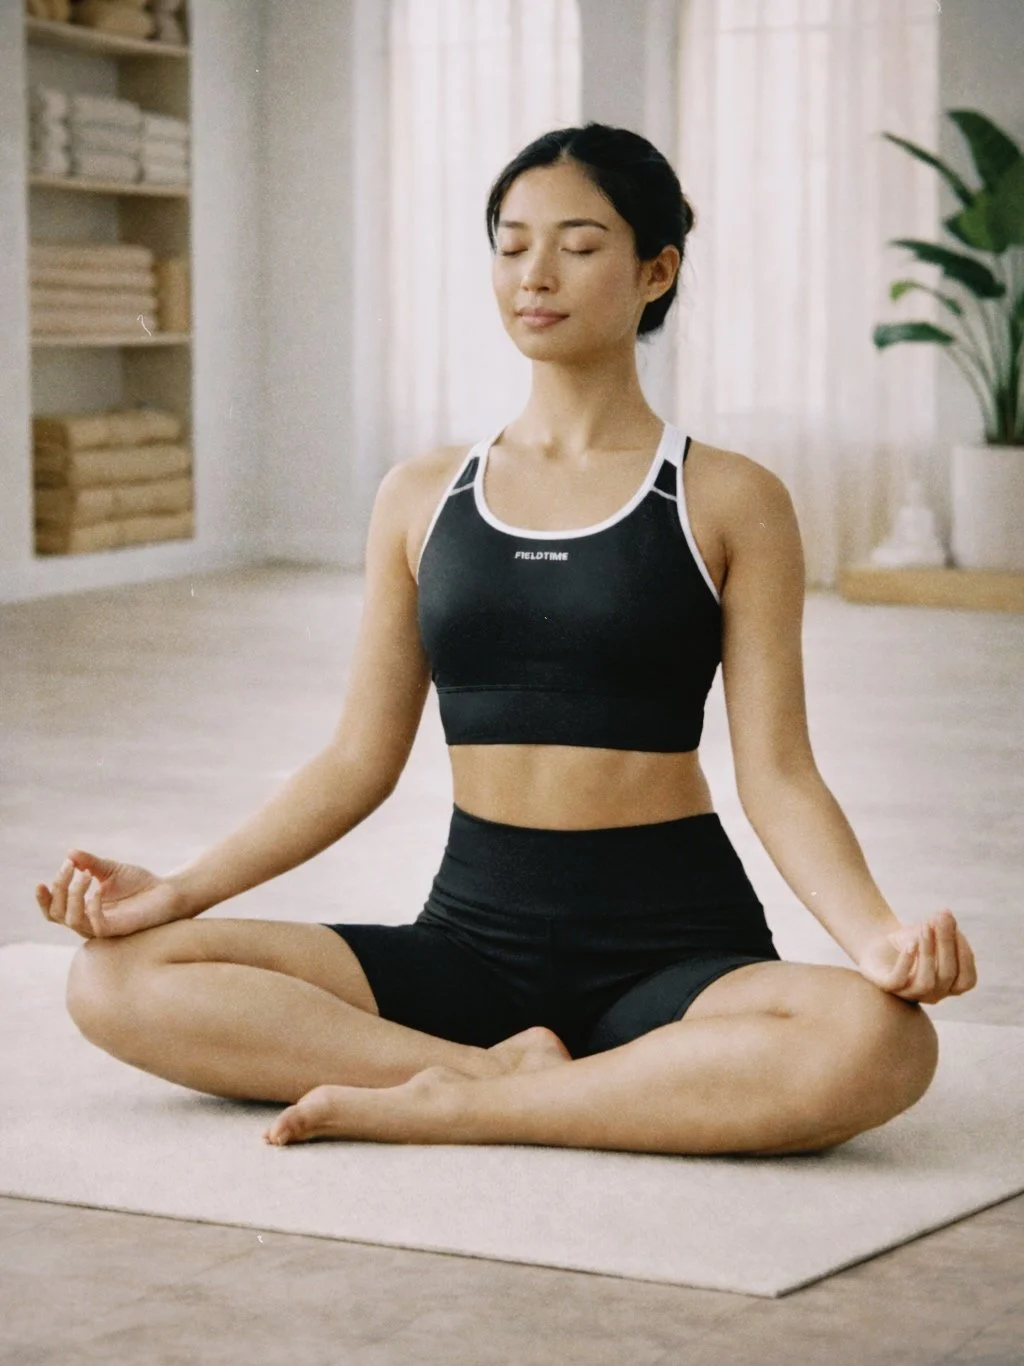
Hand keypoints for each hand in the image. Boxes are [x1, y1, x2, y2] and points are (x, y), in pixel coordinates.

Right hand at [36, 850, 189, 938]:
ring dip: (73, 894)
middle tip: (70, 866)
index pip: (54, 909)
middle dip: (58, 888)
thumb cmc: (139, 883)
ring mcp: (100, 927)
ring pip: (71, 919)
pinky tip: (99, 889)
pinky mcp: (115, 930)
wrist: (166, 892)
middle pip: (56, 913)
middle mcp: (87, 920)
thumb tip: (70, 853)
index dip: (43, 899)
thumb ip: (90, 863)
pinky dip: (92, 905)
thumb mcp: (111, 869)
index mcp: (83, 908)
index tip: (40, 882)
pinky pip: (94, 924)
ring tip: (86, 874)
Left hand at [857, 908, 976, 1003]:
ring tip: (925, 928)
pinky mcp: (888, 987)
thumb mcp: (930, 931)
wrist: (878, 944)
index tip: (956, 927)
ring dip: (928, 953)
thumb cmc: (912, 940)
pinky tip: (911, 943)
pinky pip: (899, 980)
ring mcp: (910, 994)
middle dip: (946, 945)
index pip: (967, 980)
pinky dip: (906, 961)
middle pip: (947, 975)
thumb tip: (946, 914)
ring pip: (926, 982)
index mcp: (950, 986)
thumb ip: (942, 926)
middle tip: (942, 919)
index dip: (965, 955)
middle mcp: (934, 995)